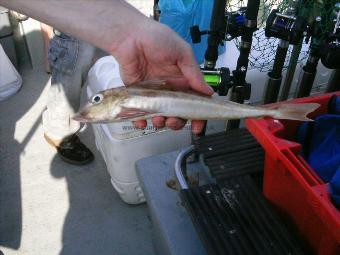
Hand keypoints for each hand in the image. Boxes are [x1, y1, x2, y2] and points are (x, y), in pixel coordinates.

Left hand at [113, 19, 213, 133]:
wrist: (131, 36)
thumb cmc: (157, 39)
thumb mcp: (182, 53)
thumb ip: (194, 74)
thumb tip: (209, 92)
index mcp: (183, 81)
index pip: (193, 103)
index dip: (197, 116)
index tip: (198, 126)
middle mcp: (170, 91)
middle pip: (177, 114)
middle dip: (177, 122)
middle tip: (173, 120)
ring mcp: (154, 95)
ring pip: (160, 116)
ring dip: (161, 122)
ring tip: (159, 119)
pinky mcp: (138, 96)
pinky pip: (140, 113)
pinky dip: (141, 121)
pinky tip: (142, 122)